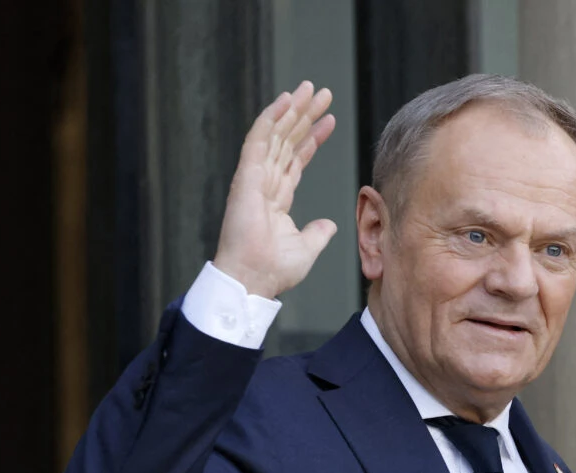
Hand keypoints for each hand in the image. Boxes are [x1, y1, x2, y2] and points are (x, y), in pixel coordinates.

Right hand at [211, 81, 337, 299]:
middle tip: (322, 93)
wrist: (253, 279)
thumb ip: (317, 233)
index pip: (296, 159)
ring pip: (276, 134)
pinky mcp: (246, 176)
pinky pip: (259, 139)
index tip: (329, 120)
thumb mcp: (306, 248)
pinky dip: (271, 118)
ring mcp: (254, 177)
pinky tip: (285, 100)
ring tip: (310, 89)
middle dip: (305, 115)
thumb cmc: (273, 270)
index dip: (313, 138)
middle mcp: (264, 183)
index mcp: (276, 197)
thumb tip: (329, 224)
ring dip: (292, 110)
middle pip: (287, 140)